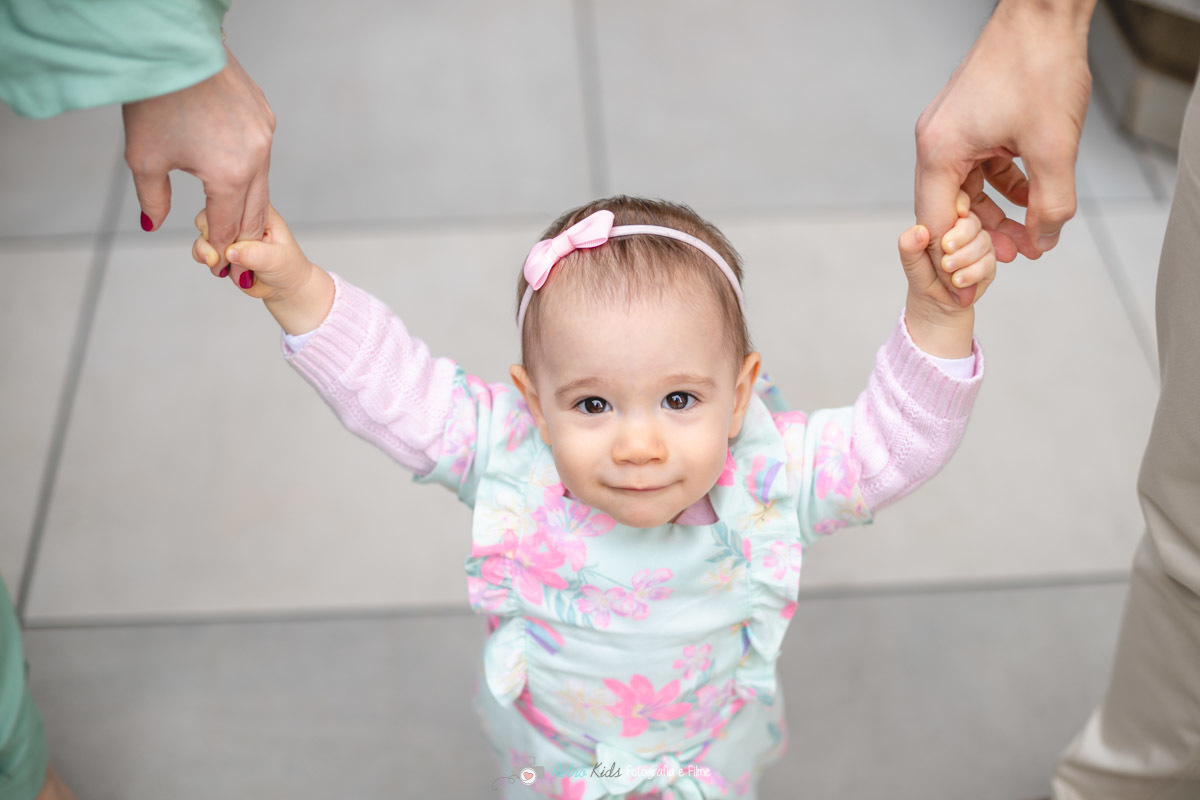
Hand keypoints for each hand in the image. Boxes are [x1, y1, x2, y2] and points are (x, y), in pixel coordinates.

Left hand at [124, 46, 274, 284]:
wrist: (174, 47)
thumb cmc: (155, 100)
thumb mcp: (145, 158)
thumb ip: (153, 199)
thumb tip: (153, 225)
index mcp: (230, 176)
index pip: (227, 225)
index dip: (221, 250)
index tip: (221, 272)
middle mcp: (257, 158)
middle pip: (253, 210)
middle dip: (242, 236)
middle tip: (237, 261)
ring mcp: (265, 135)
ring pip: (261, 182)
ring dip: (248, 204)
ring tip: (237, 223)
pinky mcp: (265, 115)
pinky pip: (261, 154)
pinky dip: (250, 171)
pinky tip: (237, 177)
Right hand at [192, 205, 308, 300]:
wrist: (283, 287)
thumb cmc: (287, 267)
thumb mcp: (277, 259)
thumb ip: (255, 254)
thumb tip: (230, 251)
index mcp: (258, 212)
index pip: (233, 206)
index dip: (226, 223)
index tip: (231, 244)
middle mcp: (240, 220)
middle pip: (211, 216)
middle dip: (212, 238)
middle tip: (223, 257)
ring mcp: (229, 235)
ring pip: (203, 233)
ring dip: (207, 252)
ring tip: (223, 266)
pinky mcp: (220, 250)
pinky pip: (201, 250)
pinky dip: (205, 259)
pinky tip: (220, 268)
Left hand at [898, 191, 996, 356]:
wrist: (936, 306)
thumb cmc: (923, 278)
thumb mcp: (911, 263)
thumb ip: (909, 247)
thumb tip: (917, 232)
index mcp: (945, 222)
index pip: (957, 202)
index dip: (959, 205)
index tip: (957, 214)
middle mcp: (964, 231)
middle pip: (973, 222)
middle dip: (961, 236)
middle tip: (946, 251)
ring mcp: (979, 246)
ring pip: (983, 241)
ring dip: (965, 258)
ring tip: (948, 271)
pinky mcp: (988, 264)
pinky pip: (989, 263)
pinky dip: (972, 273)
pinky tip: (958, 281)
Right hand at [914, 0, 1092, 288]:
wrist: (1045, 14)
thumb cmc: (1039, 67)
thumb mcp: (1054, 148)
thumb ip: (1050, 205)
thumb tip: (1044, 241)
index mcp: (940, 151)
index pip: (935, 225)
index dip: (956, 261)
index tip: (974, 288)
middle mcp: (936, 141)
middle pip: (949, 208)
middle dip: (983, 236)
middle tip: (1016, 258)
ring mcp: (952, 129)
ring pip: (967, 188)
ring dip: (997, 211)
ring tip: (1030, 234)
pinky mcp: (970, 120)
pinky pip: (979, 165)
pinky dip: (1003, 184)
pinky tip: (1032, 197)